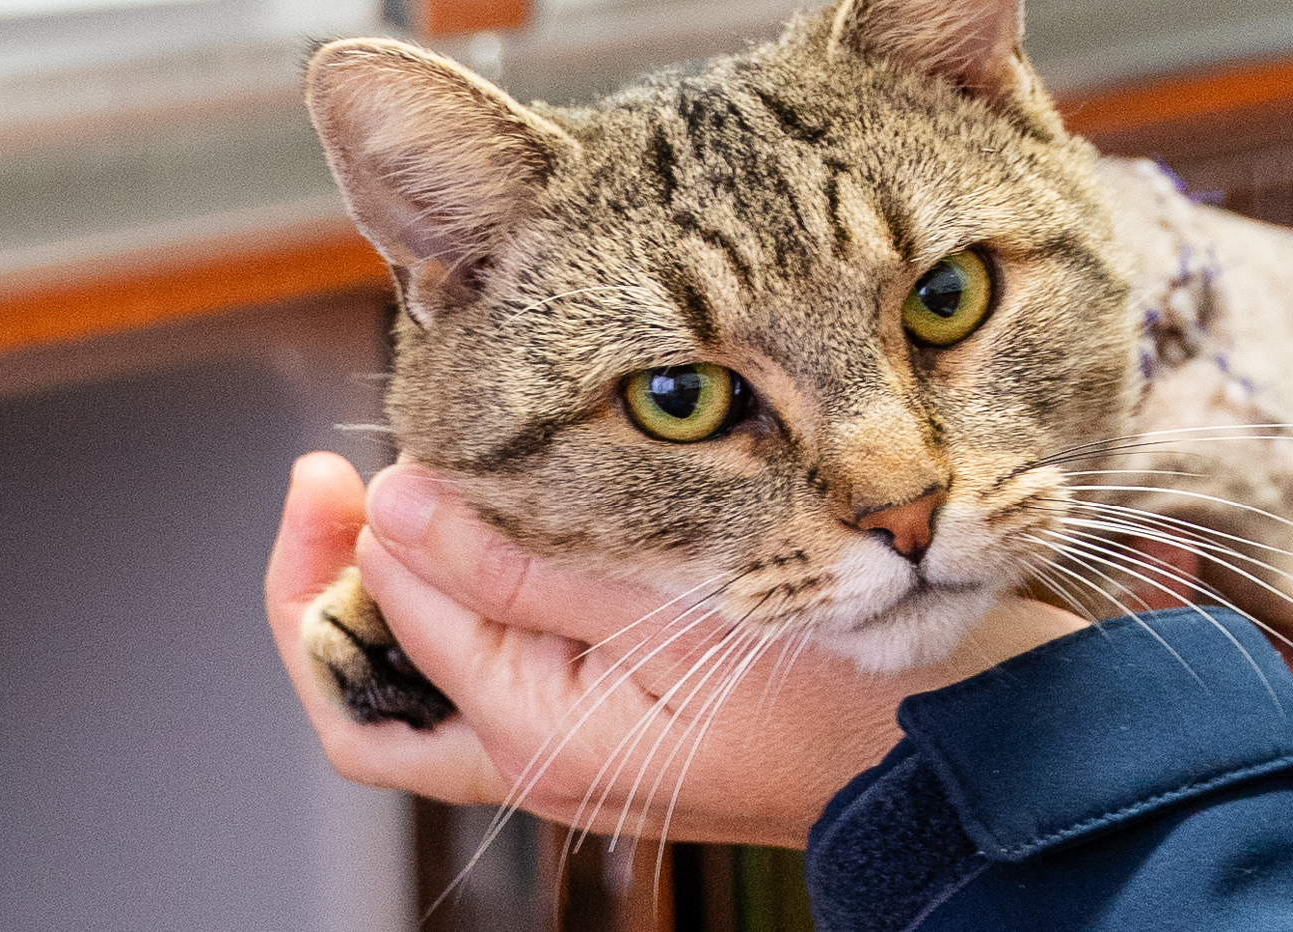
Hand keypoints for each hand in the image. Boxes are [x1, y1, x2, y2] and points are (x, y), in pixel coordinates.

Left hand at [261, 452, 1087, 845]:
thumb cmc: (852, 686)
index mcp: (537, 735)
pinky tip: (504, 540)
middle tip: (326, 480)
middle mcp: (539, 758)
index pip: (382, 622)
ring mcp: (577, 749)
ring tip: (411, 499)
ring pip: (427, 684)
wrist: (965, 749)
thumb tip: (397, 505)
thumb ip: (530, 565)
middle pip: (366, 688)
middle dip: (327, 584)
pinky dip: (475, 607)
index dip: (355, 531)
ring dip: (400, 592)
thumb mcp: (683, 609)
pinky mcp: (621, 727)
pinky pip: (499, 675)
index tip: (358, 451)